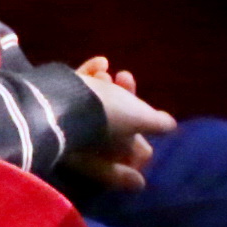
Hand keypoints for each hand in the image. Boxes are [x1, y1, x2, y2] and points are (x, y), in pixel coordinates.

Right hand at [74, 56, 175, 192]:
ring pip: (95, 109)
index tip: (147, 130)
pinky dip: (90, 76)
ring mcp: (71, 129)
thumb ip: (157, 123)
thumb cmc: (107, 116)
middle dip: (125, 105)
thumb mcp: (140, 118)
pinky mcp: (56, 108)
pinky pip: (76, 93)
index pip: (128, 164)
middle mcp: (88, 150)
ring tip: (109, 73)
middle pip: (113, 131)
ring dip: (106, 88)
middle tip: (126, 81)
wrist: (62, 100)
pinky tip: (100, 62)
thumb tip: (170, 126)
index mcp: (108, 161)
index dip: (141, 151)